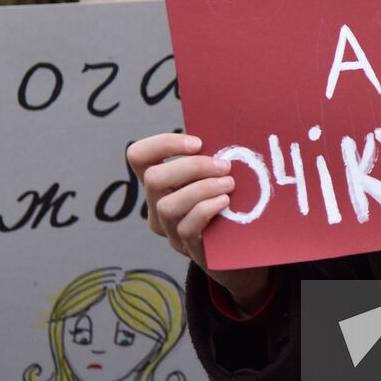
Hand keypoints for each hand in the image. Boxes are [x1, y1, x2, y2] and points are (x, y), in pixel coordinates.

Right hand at [127, 132, 272, 311]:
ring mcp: (169, 230)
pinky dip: (206, 209)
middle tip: (224, 166)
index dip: (163, 143)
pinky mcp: (187, 249)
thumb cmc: (228, 200)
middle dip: (192, 166)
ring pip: (167, 206)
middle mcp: (156, 206)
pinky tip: (224, 202)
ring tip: (228, 184)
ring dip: (201, 189)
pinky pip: (186, 228)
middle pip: (153, 179)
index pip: (138, 156)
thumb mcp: (214, 176)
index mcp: (159, 182)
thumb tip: (221, 131)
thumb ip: (209, 158)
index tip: (197, 143)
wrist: (242, 248)